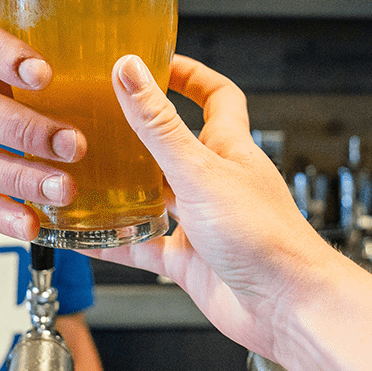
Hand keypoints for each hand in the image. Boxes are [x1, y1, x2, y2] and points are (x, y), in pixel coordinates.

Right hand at [0, 19, 86, 240]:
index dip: (7, 58)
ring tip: (64, 189)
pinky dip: (1, 215)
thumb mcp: (4, 55)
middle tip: (75, 145)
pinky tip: (32, 223)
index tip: (46, 74)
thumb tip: (128, 68)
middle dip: (27, 131)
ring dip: (21, 178)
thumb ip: (46, 59)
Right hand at [89, 53, 334, 361]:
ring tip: (83, 172)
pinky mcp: (187, 260)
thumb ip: (158, 124)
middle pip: (174, 144)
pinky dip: (112, 240)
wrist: (288, 308)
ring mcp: (200, 221)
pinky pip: (140, 245)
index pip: (215, 96)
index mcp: (228, 148)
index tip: (156, 62)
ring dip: (121, 186)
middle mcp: (214, 181)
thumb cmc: (266, 237)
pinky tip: (84, 237)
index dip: (189, 75)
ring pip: (152, 196)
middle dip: (139, 130)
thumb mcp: (199, 170)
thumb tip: (131, 71)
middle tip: (103, 117)